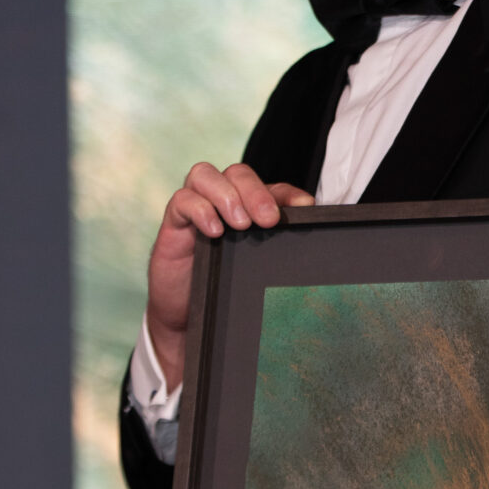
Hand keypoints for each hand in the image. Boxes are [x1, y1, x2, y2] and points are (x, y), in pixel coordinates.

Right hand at [146, 162, 313, 386]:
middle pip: (238, 172)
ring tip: (240, 224)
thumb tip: (314, 249)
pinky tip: (214, 231)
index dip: (289, 194)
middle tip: (269, 219)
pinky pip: (182, 200)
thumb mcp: (256, 266)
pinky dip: (199, 210)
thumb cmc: (224, 286)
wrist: (186, 316)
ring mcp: (195, 207)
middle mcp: (222, 200)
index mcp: (248, 207)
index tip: (306, 208)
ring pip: (204, 174)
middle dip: (256, 192)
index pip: (271, 187)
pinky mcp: (174, 222)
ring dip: (226, 195)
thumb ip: (278, 250)